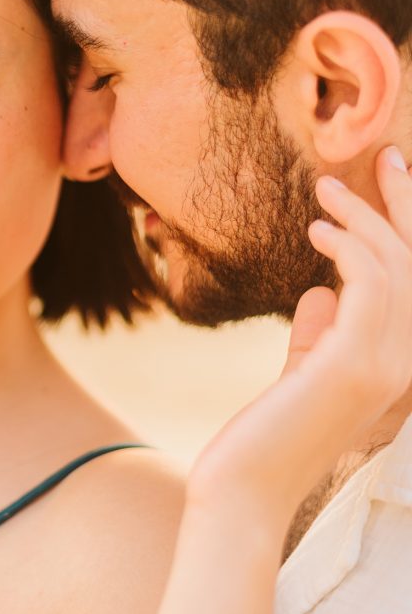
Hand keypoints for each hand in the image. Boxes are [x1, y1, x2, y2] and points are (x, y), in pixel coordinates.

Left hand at [187, 146, 411, 525]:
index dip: (409, 230)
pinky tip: (315, 230)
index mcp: (399, 365)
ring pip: (396, 267)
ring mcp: (388, 367)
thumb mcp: (303, 372)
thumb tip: (320, 292)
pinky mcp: (354, 364)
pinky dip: (346, 246)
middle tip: (386, 153)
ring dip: (363, 217)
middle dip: (407, 205)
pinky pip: (367, 284)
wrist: (245, 487)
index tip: (390, 180)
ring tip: (324, 187)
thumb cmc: (268, 433)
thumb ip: (319, 335)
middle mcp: (408, 365)